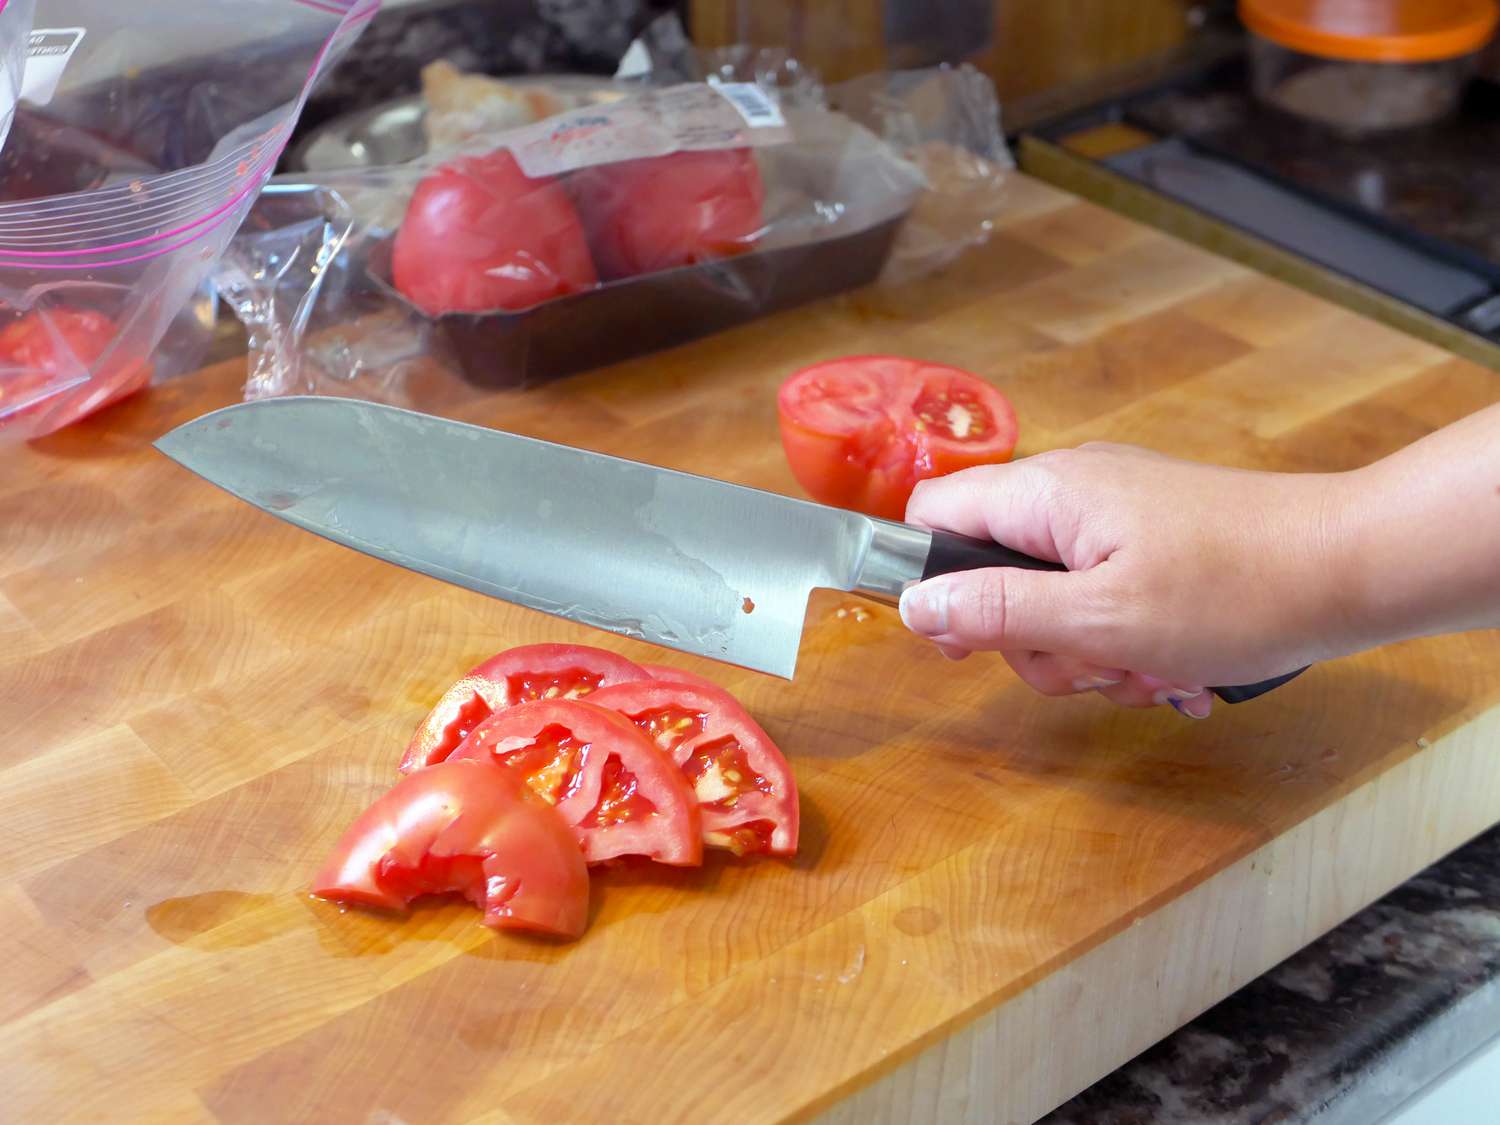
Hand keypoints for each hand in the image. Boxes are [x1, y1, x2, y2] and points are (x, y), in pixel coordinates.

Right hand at [898, 443, 1358, 716]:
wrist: (1354, 567)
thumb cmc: (1236, 588)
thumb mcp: (1099, 617)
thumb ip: (996, 611)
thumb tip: (912, 606)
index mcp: (1046, 494)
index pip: (933, 516)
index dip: (930, 581)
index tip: (966, 643)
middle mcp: (1073, 492)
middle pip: (992, 574)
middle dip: (1031, 642)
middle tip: (1088, 666)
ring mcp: (1115, 516)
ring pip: (1051, 599)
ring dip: (1086, 654)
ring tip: (1147, 669)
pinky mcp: (1152, 541)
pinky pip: (1102, 598)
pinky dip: (1125, 641)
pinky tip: (1172, 666)